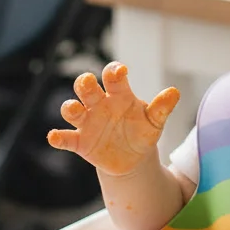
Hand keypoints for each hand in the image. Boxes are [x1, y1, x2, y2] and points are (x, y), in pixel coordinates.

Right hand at [47, 62, 179, 176]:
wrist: (133, 158)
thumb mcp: (154, 122)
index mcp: (118, 95)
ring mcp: (88, 123)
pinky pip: (66, 138)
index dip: (114, 72)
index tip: (121, 71)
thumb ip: (161, 108)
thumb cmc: (142, 132)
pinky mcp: (80, 142)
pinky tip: (54, 137)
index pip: (112, 77)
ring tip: (75, 109)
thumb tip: (175, 92)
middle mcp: (99, 105)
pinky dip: (58, 137)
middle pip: (86, 88)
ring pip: (72, 109)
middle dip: (84, 83)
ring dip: (71, 107)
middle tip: (88, 81)